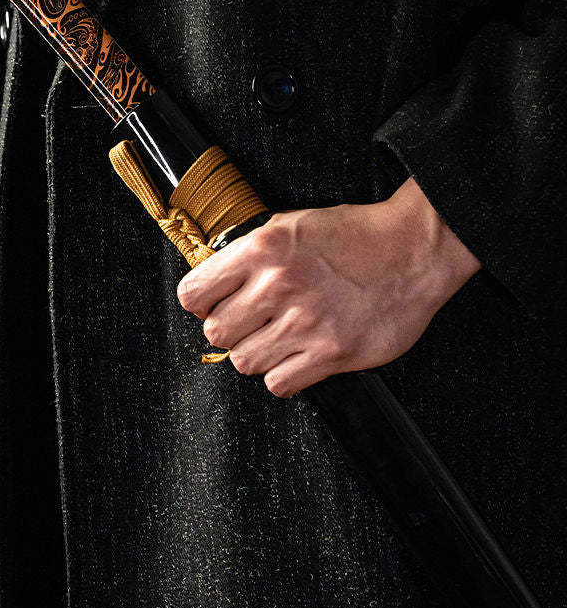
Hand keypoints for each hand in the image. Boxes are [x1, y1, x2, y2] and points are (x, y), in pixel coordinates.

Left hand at [176, 176, 481, 396]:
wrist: (414, 248)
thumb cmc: (355, 234)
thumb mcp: (291, 224)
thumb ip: (251, 253)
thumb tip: (216, 281)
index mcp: (262, 249)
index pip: (194, 293)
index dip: (200, 303)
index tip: (212, 305)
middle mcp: (278, 285)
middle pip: (216, 332)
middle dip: (228, 329)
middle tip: (250, 323)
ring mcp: (305, 322)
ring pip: (243, 361)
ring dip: (255, 354)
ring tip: (276, 339)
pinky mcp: (332, 353)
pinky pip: (278, 383)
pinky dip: (282, 375)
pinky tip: (296, 357)